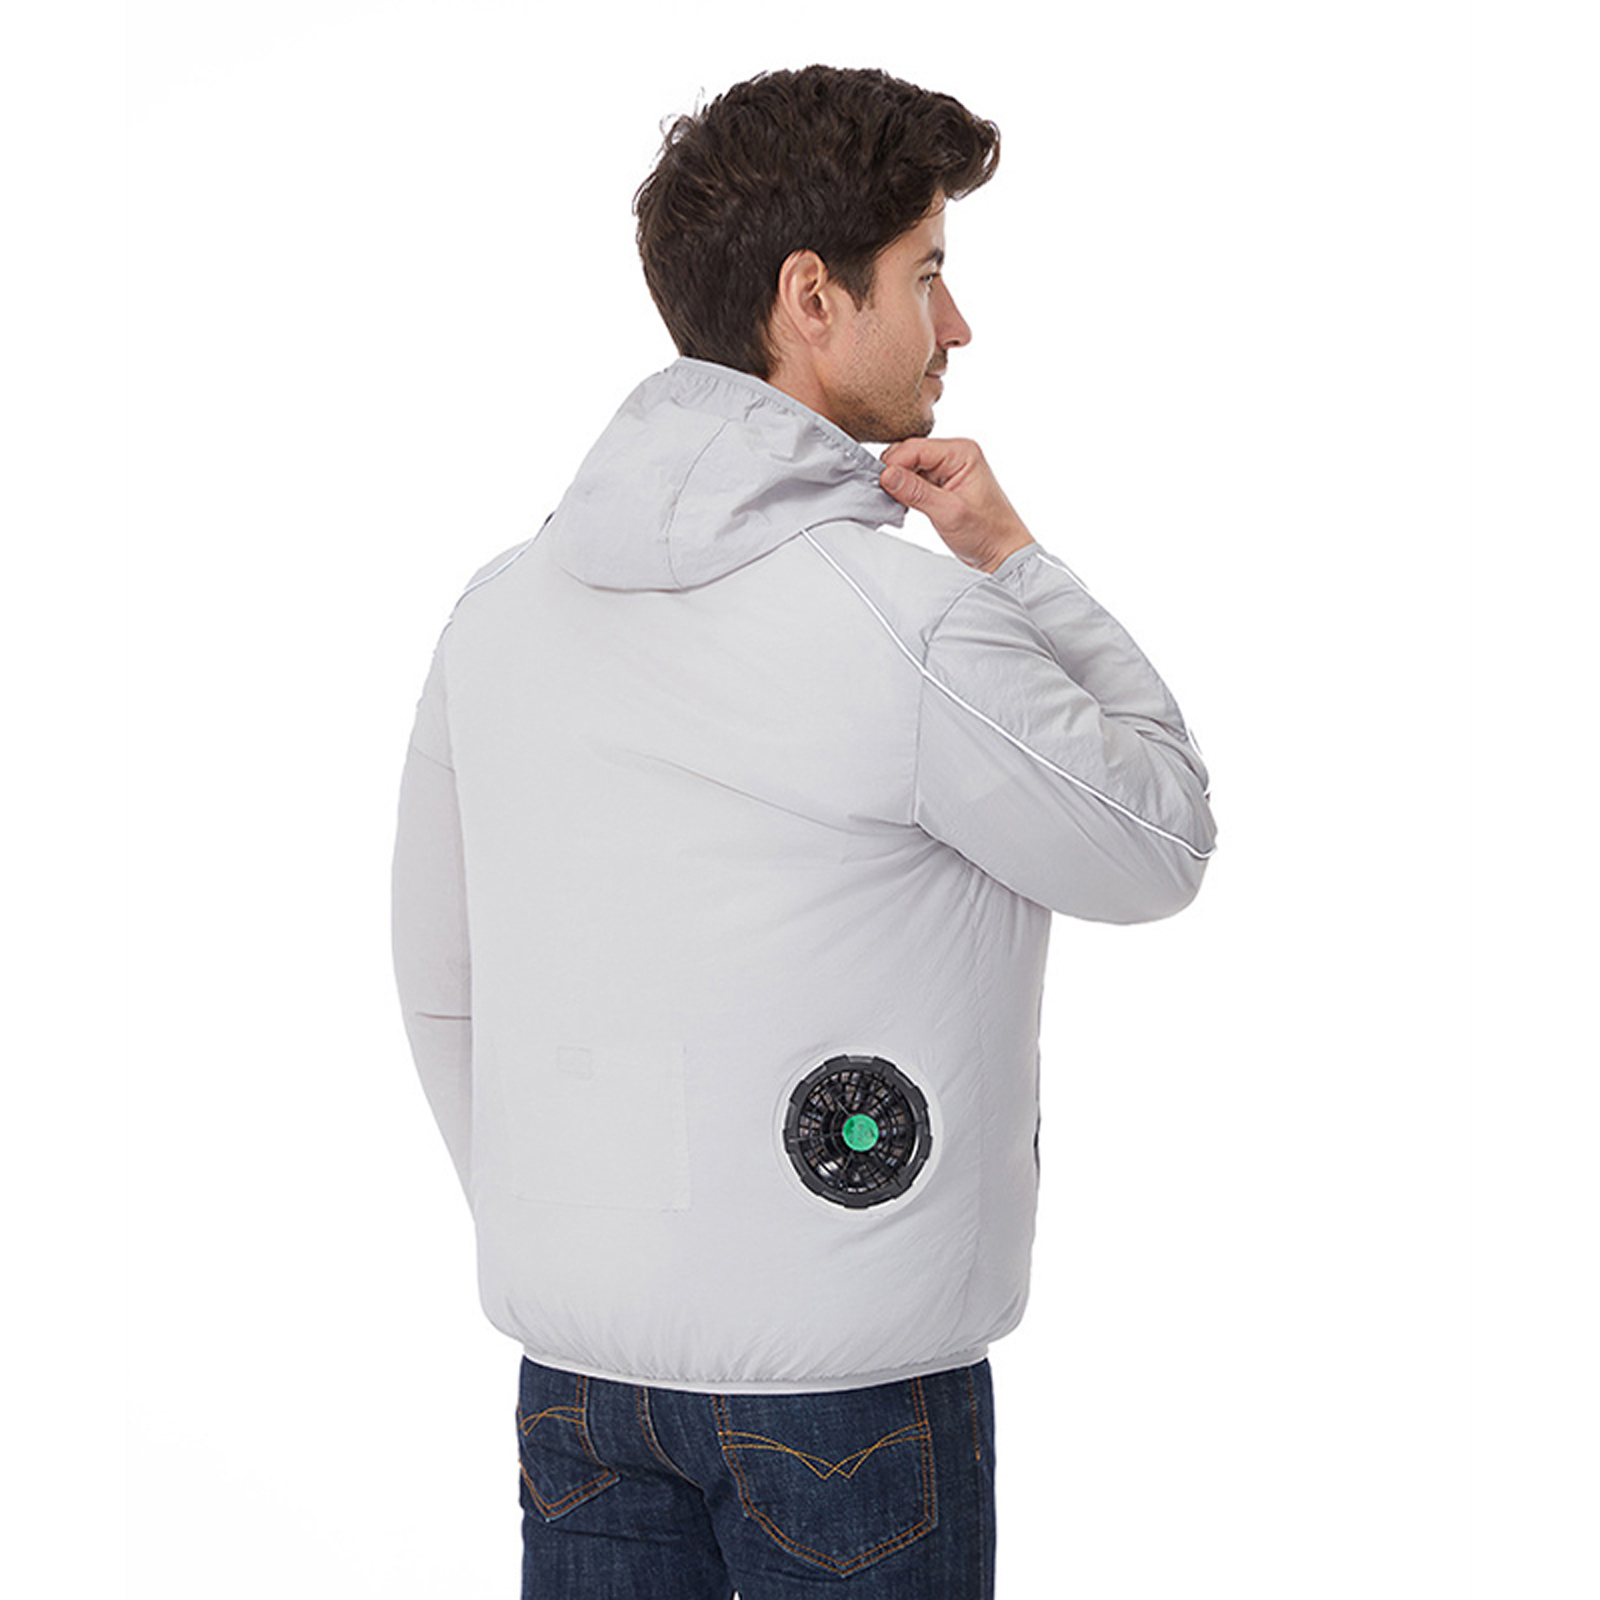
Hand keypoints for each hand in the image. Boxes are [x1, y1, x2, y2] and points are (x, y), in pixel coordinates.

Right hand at [879, 437, 1034, 572]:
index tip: (880, 485)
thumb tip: (886, 475)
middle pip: (908, 453)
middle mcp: (955, 454)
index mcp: (962, 452)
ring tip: (896, 502)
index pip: (914, 448)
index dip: (893, 465)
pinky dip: (904, 490)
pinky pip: (914, 479)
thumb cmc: (987, 532)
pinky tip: (903, 504)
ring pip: (908, 466)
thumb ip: (916, 491)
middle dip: (893, 472)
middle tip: (885, 496)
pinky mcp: (941, 483)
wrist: (1002, 552)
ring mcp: (948, 468)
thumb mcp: (949, 512)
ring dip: (898, 482)